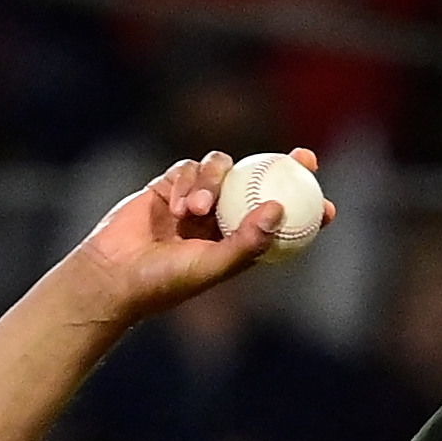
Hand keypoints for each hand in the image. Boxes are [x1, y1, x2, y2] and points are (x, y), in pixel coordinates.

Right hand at [61, 149, 322, 329]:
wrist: (113, 275)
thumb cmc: (163, 282)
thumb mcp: (212, 266)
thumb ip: (246, 241)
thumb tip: (278, 208)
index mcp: (237, 243)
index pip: (278, 221)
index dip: (305, 209)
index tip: (328, 203)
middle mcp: (221, 218)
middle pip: (260, 182)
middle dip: (284, 166)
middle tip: (304, 157)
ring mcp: (196, 199)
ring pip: (221, 169)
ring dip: (213, 184)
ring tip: (195, 212)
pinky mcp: (169, 185)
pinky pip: (188, 168)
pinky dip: (187, 184)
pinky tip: (176, 208)